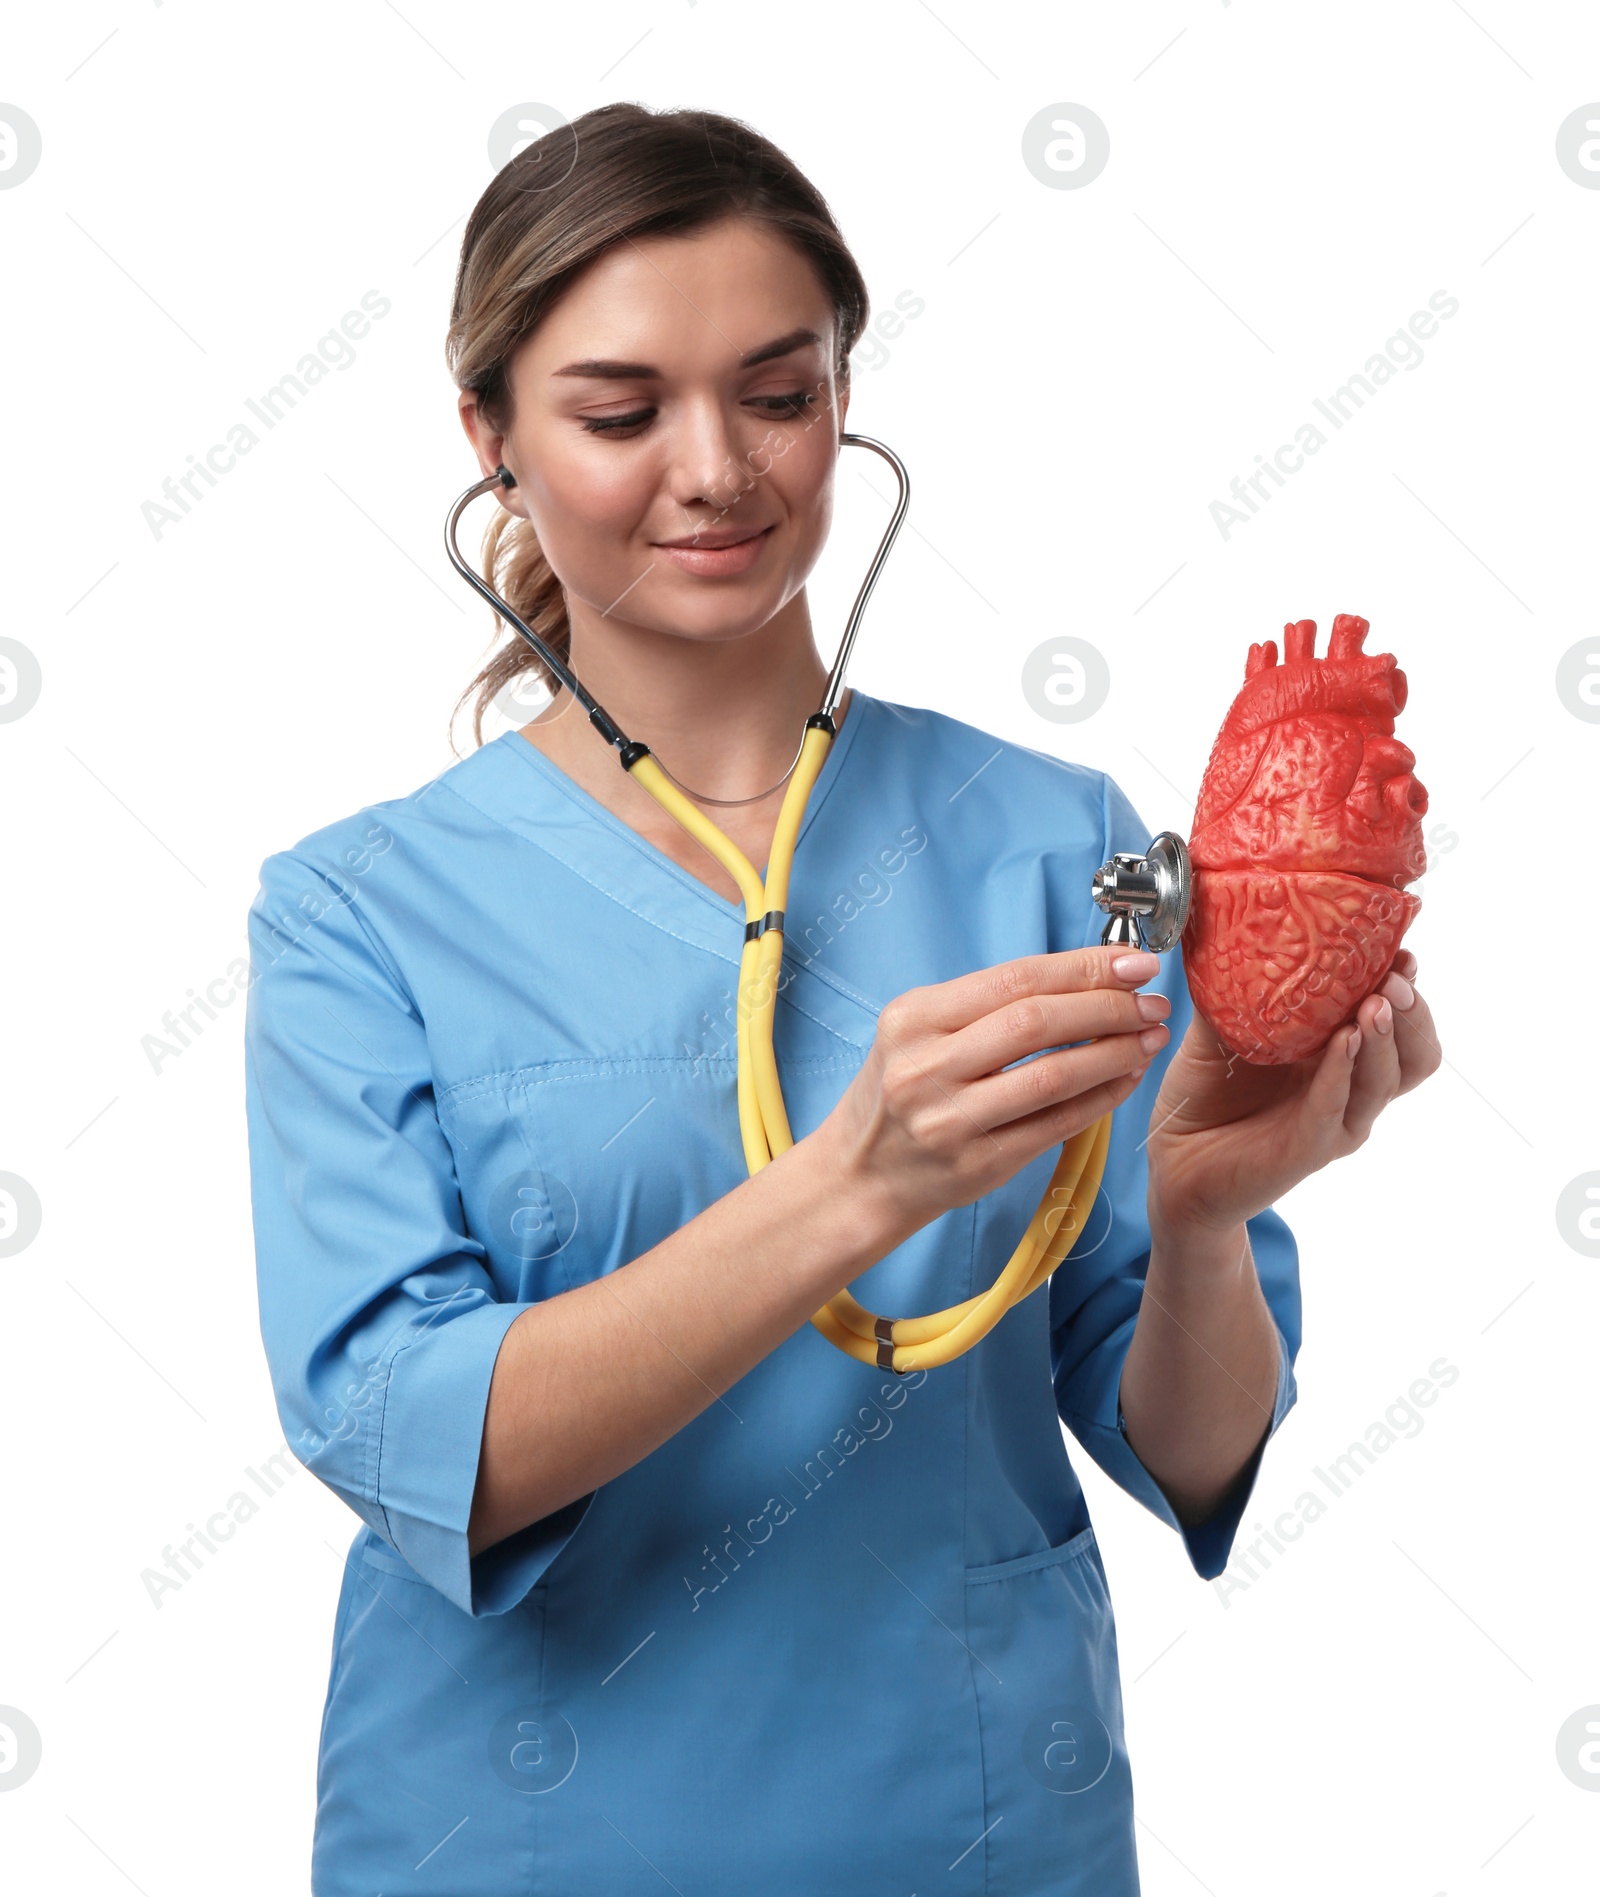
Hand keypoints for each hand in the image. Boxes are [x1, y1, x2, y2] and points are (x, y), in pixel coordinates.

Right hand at [821, 945, 1172, 1249]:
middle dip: (1107, 1007)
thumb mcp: (918, 1032)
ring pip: (1052, 1076)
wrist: (859, 1175)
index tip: (1133, 964)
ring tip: (1148, 1038)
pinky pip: (1056, 1124)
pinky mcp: (978, 1164)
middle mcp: (926, 1066)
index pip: (1014, 979)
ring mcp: (950, 1120)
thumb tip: (1081, 977)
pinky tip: (1124, 1078)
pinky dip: (1100, 1098)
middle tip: (1150, 1002)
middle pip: (1037, 1023)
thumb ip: (986, 1006)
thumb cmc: (898, 1094)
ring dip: (1114, 1052)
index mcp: (914, 1018)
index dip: (1083, 967)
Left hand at [1144, 947, 1440, 1236]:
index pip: (1397, 1019)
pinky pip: (1334, 1110)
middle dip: (1412, 1013)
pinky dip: (1341, 1074)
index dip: (1407, 987)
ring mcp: (1335, 1122)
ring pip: (1383, 1083)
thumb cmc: (1207, 1093)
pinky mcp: (1308, 1149)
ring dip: (1383, 1040)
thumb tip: (1238, 922)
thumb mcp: (1222, 1027)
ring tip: (1375, 1005)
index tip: (1401, 950)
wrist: (1175, 1157)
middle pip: (1414, 1055)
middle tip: (1396, 978)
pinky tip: (1341, 1044)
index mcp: (1340, 1054)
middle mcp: (1350, 1088)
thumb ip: (1239, 983)